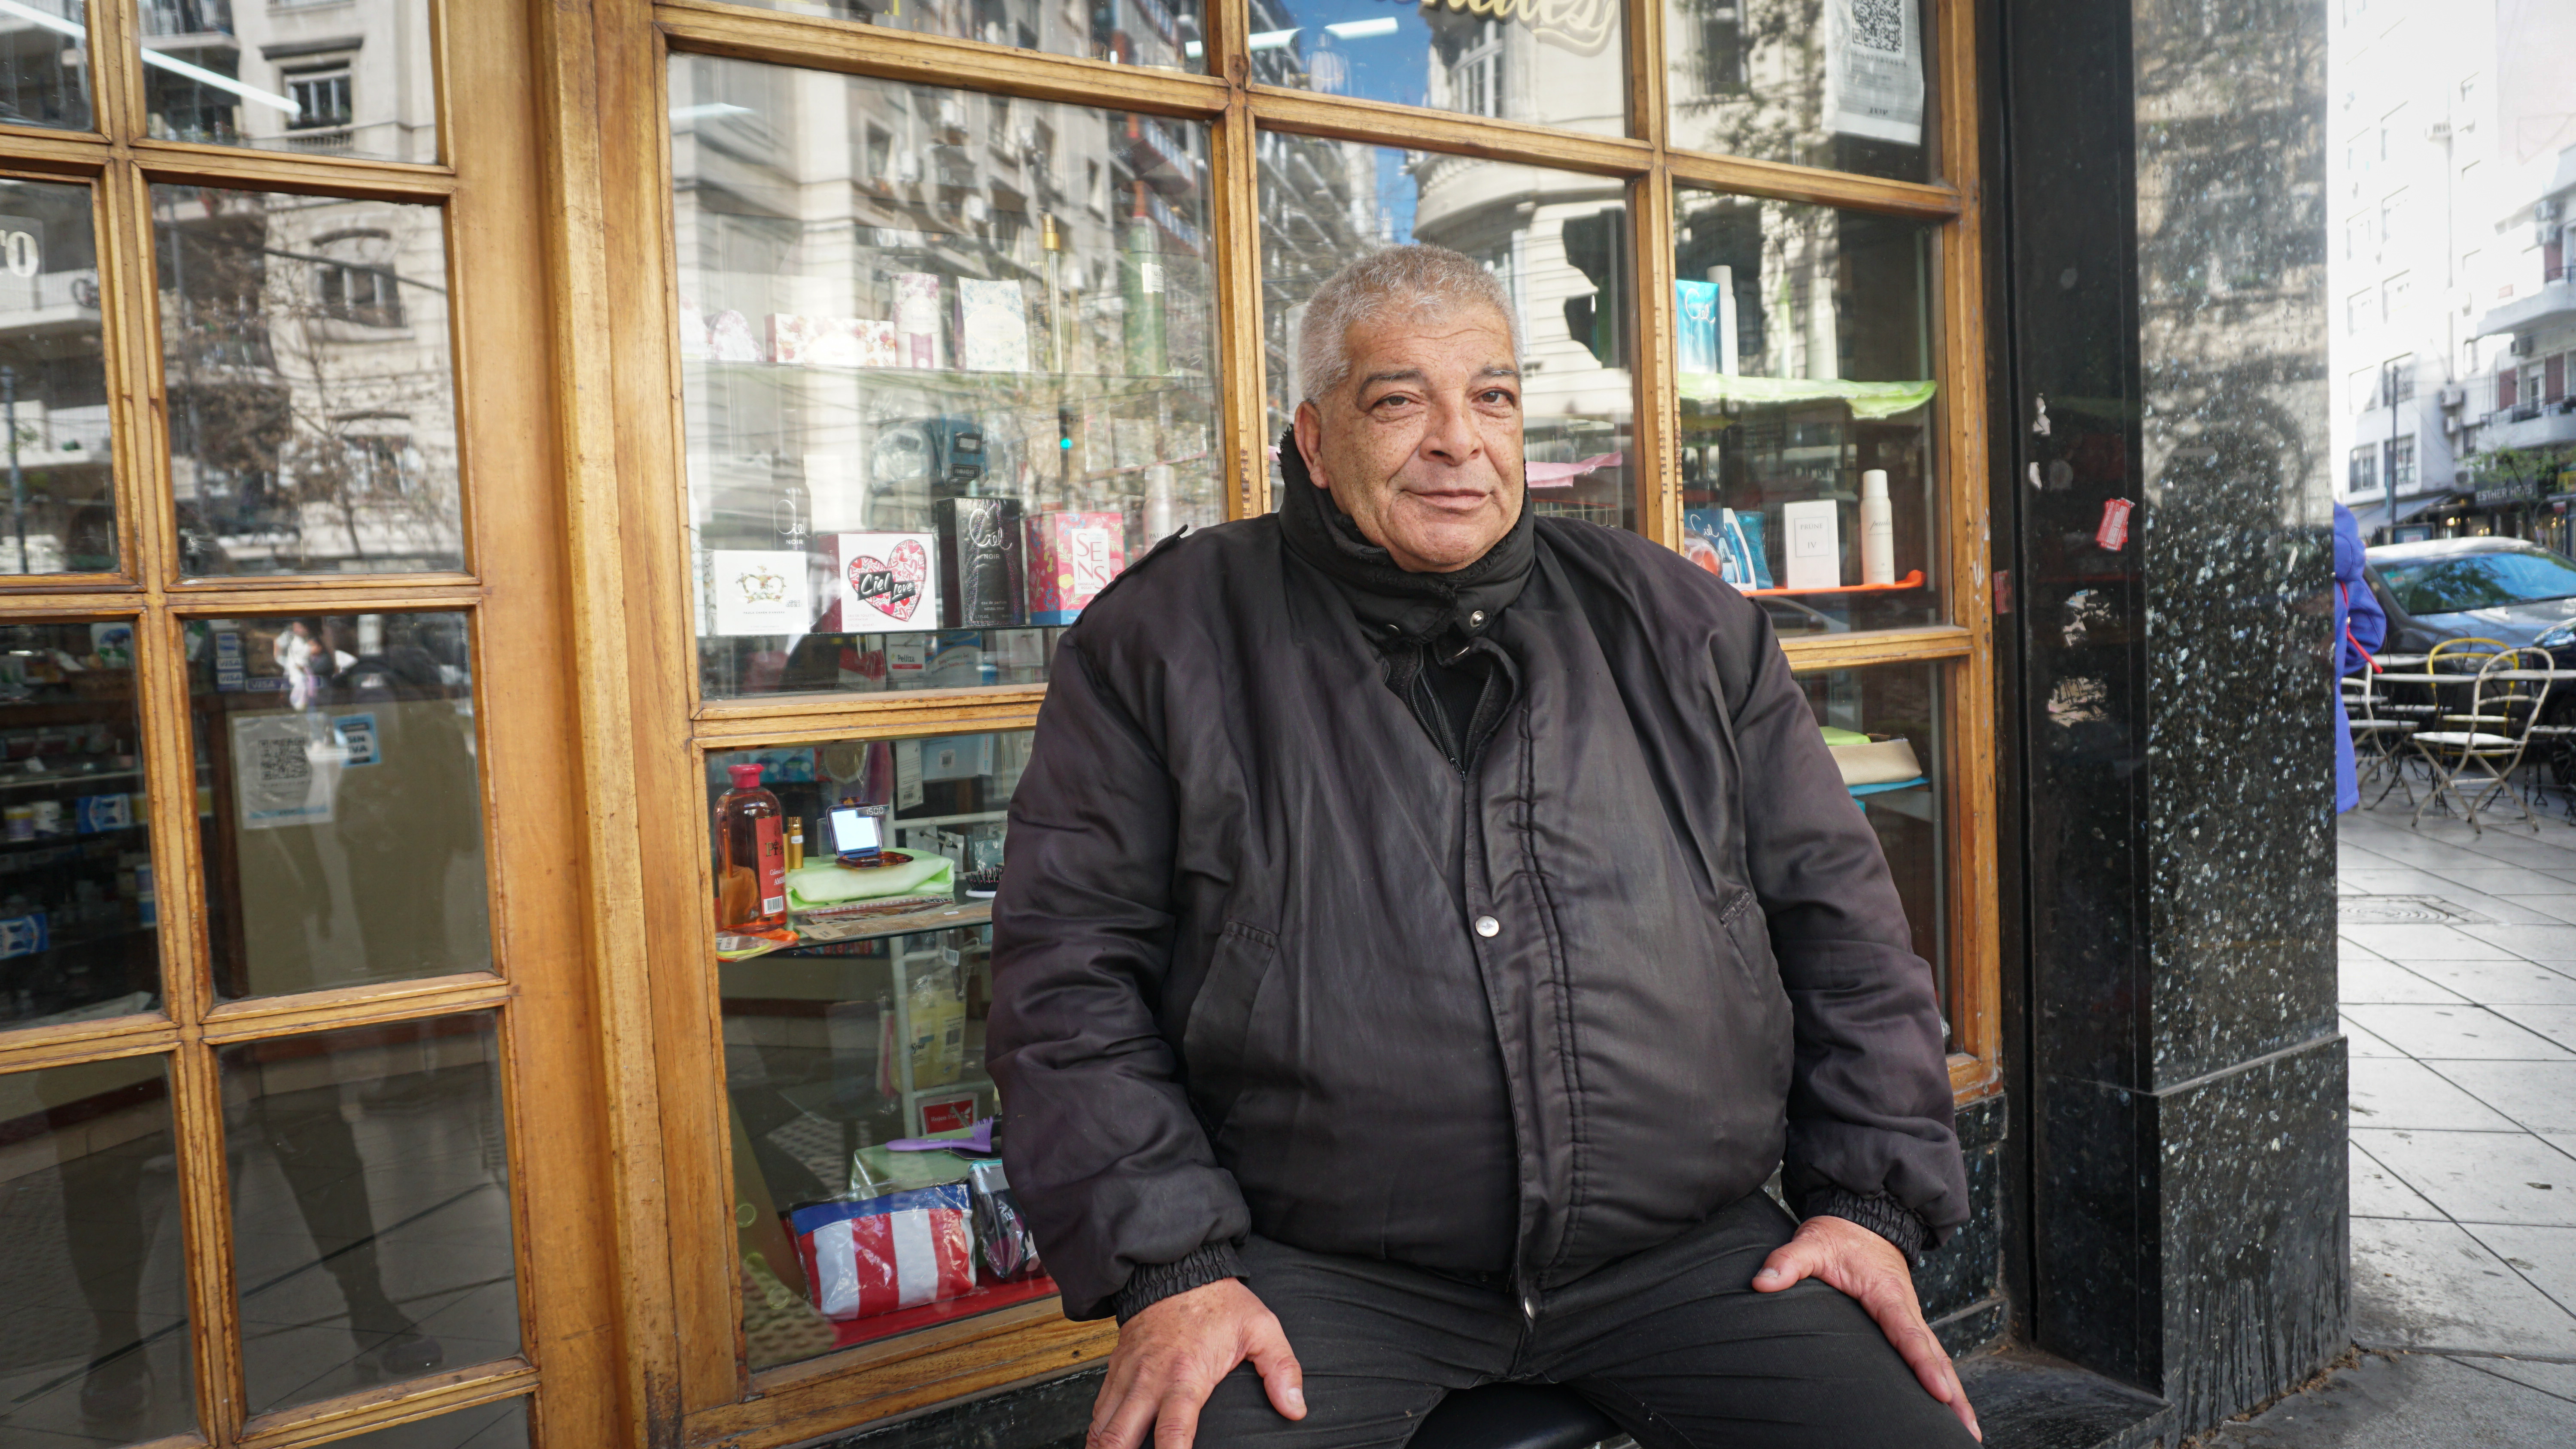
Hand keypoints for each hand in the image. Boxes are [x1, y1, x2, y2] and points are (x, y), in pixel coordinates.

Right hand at [1089, 1277, 1304, 1448]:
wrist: (1175, 1267)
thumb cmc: (1217, 1301)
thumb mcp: (1260, 1328)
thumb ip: (1281, 1370)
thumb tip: (1295, 1408)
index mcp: (1185, 1375)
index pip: (1172, 1433)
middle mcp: (1149, 1380)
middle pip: (1120, 1438)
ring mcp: (1128, 1375)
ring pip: (1102, 1427)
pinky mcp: (1115, 1369)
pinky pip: (1098, 1410)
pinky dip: (1097, 1433)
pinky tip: (1103, 1447)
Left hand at [1754, 1214, 1980, 1441]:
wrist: (1863, 1218)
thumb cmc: (1838, 1235)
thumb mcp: (1810, 1243)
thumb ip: (1786, 1262)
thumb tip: (1761, 1283)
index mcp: (1887, 1293)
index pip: (1908, 1334)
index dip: (1923, 1365)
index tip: (1940, 1393)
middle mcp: (1907, 1308)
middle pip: (1935, 1355)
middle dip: (1954, 1393)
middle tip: (1969, 1430)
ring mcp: (1911, 1315)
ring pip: (1939, 1357)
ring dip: (1955, 1392)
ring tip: (1969, 1430)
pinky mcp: (1908, 1321)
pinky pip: (1930, 1352)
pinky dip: (1944, 1377)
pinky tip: (1950, 1404)